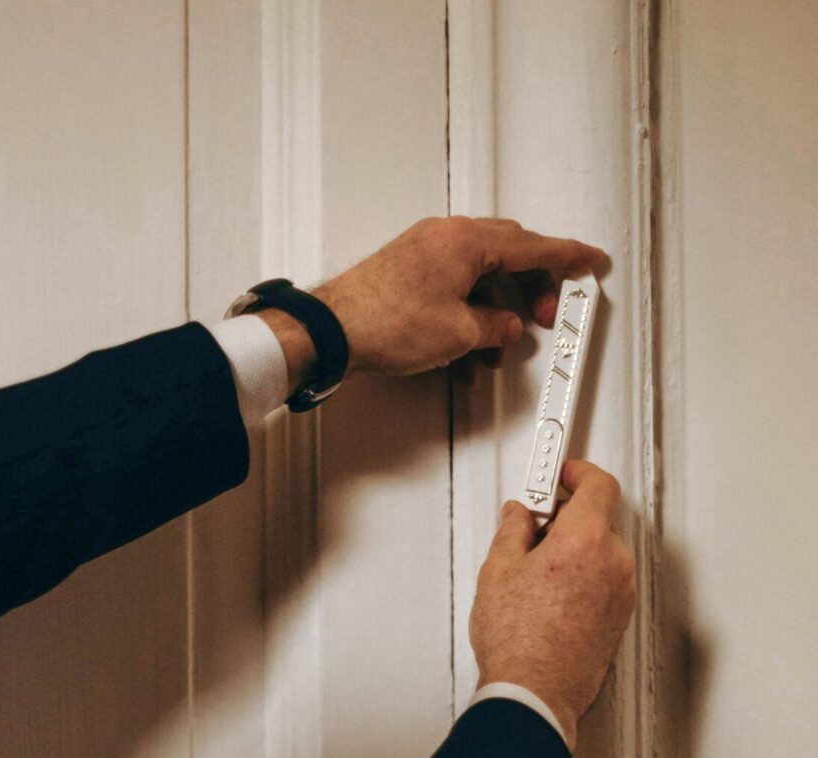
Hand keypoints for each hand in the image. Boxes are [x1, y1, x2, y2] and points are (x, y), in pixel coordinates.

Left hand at [313, 216, 605, 383]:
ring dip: (493, 317)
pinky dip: (465, 320)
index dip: (569, 258)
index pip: (534, 245)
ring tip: (495, 352)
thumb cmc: (384, 322)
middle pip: (508, 259)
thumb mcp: (460, 333)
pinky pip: (452, 291)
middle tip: (545, 317)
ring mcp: (425, 253)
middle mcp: (447, 238)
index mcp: (468, 240)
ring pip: (479, 281)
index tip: (591, 260)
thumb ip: (496, 327)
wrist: (331, 332)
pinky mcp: (408, 274)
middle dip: (530, 293)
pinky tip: (463, 356)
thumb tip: (507, 326)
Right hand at [468, 461, 635, 749]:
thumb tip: (518, 516)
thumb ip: (513, 531)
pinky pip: (605, 579)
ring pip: (602, 550)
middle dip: (568, 515)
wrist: (535, 692)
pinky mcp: (619, 618)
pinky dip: (583, 574)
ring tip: (535, 567)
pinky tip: (549, 592)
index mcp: (587, 540)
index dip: (577, 472)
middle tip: (535, 522)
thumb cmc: (519, 641)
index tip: (561, 473)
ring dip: (575, 547)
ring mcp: (621, 593)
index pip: (598, 484)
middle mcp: (614, 563)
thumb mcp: (498, 570)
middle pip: (600, 518)